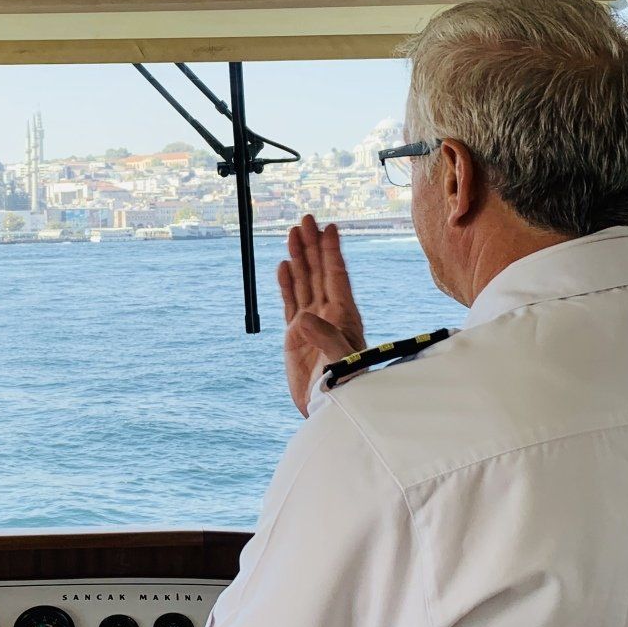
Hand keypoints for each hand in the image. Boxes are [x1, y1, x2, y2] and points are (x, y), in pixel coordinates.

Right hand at [277, 214, 367, 416]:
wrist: (329, 407)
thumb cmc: (344, 383)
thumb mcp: (339, 359)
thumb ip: (324, 337)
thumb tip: (301, 319)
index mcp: (344, 315)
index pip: (337, 275)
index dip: (332, 251)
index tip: (330, 227)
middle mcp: (328, 314)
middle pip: (319, 271)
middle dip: (313, 245)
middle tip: (307, 219)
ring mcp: (310, 323)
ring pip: (304, 282)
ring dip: (299, 257)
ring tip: (293, 233)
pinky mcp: (295, 335)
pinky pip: (290, 302)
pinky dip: (287, 283)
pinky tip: (284, 266)